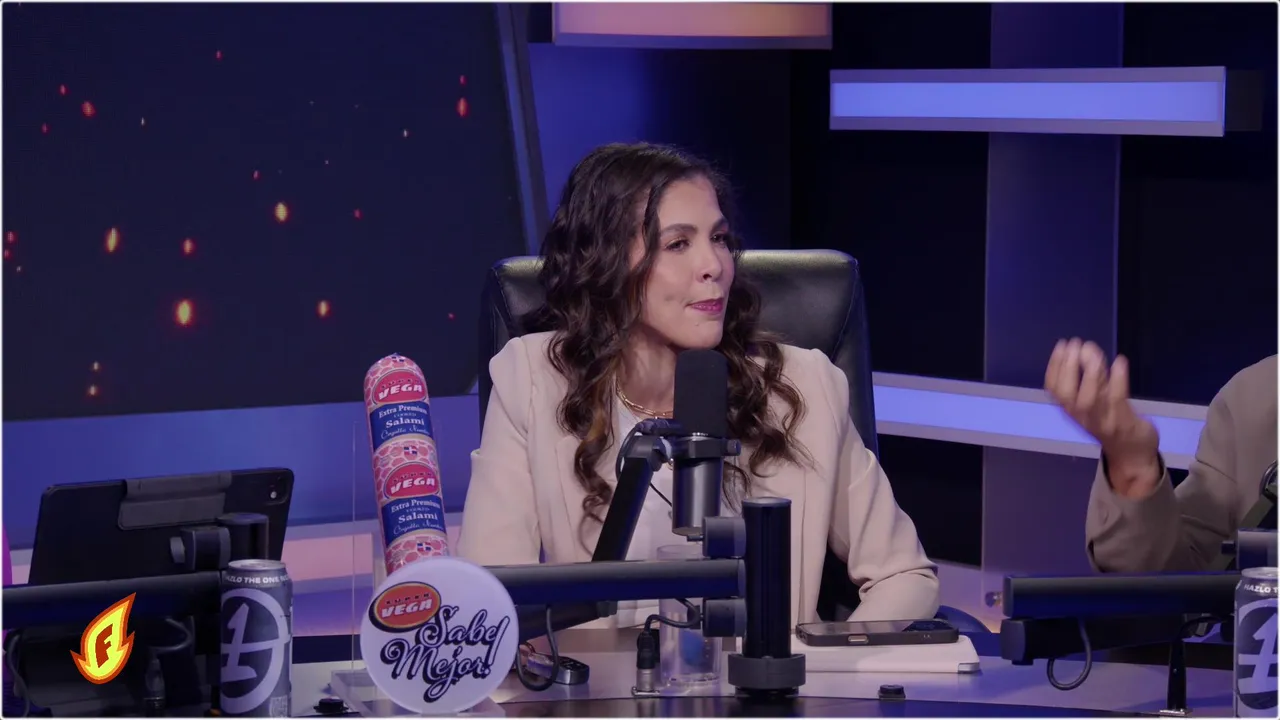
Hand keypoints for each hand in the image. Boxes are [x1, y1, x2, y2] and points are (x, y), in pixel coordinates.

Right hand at [1045, 338, 1161, 498]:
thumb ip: (1087, 381)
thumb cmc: (1111, 421)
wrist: (1132, 453)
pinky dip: (1118, 379)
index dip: (1054, 366)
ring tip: (1092, 350)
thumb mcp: (1093, 403)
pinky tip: (1119, 361)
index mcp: (1071, 410)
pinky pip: (1118, 400)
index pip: (1054, 389)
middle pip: (1068, 394)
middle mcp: (1082, 417)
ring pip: (1091, 398)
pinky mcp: (1123, 422)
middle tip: (1077, 343)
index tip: (1062, 345)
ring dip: (1090, 372)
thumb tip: (1084, 350)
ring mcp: (1102, 421)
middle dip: (1069, 366)